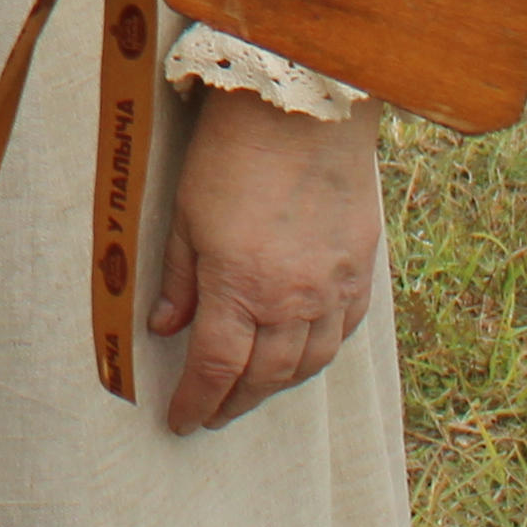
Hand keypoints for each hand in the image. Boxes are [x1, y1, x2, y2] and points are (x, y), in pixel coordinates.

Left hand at [153, 82, 382, 432]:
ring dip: (279, 385)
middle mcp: (292, 299)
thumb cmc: (234, 151)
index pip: (216, 368)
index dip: (197, 401)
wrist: (303, 106)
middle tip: (214, 414)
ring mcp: (333, 286)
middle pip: (264, 376)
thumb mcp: (187, 214)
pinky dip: (322, 350)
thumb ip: (181, 279)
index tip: (181, 420)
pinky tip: (306, 352)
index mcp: (239, 288)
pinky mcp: (361, 266)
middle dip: (235, 402)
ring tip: (255, 390)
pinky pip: (346, 328)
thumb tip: (165, 327)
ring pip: (310, 361)